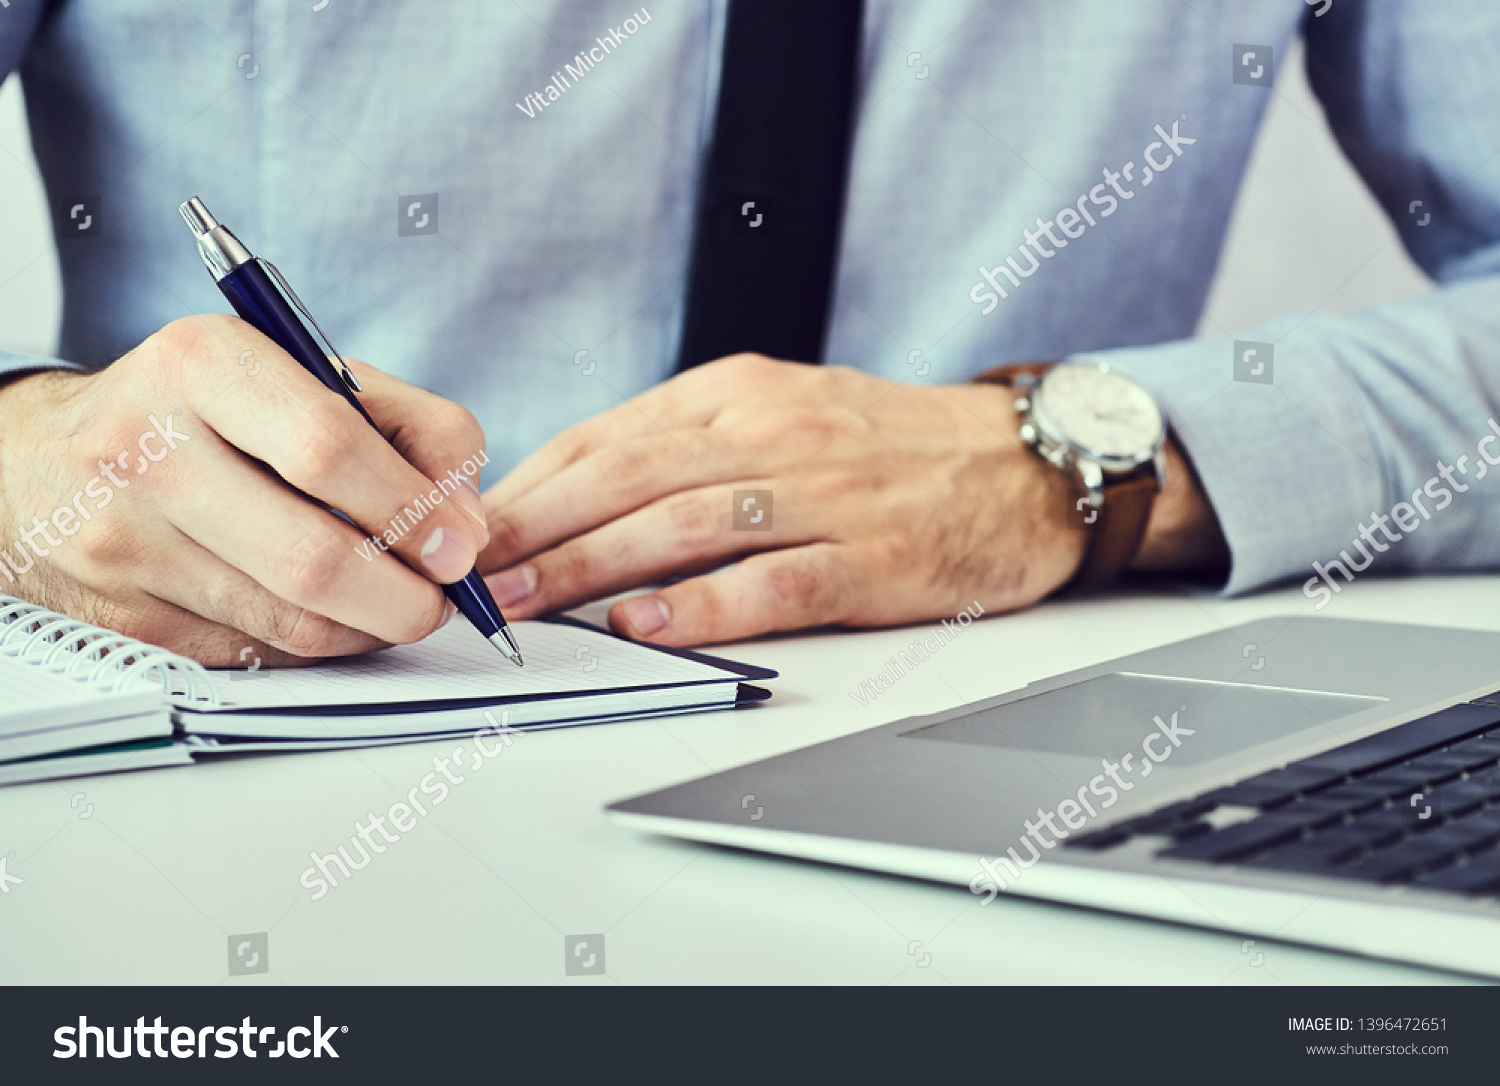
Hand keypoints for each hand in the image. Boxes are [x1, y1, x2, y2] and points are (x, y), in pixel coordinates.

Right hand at [0, 314, 489, 665]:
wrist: (42, 462)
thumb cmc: (208, 413)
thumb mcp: (306, 375)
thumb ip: (415, 428)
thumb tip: (468, 526)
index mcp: (202, 365)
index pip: (328, 448)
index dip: (414, 507)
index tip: (461, 544)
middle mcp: (148, 451)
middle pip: (314, 557)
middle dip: (407, 594)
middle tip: (444, 596)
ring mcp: (127, 545)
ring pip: (293, 622)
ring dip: (372, 625)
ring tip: (396, 599)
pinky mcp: (128, 619)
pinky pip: (261, 654)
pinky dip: (319, 643)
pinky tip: (328, 612)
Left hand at [478, 354, 1220, 645]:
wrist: (1023, 459)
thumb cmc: (887, 444)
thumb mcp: (781, 410)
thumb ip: (689, 445)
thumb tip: (582, 495)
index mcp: (738, 394)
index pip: (608, 436)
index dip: (529, 485)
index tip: (468, 526)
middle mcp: (772, 432)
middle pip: (628, 478)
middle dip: (535, 529)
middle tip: (466, 573)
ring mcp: (824, 495)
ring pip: (684, 526)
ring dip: (592, 568)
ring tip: (525, 605)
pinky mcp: (873, 556)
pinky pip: (775, 582)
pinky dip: (706, 606)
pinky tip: (649, 627)